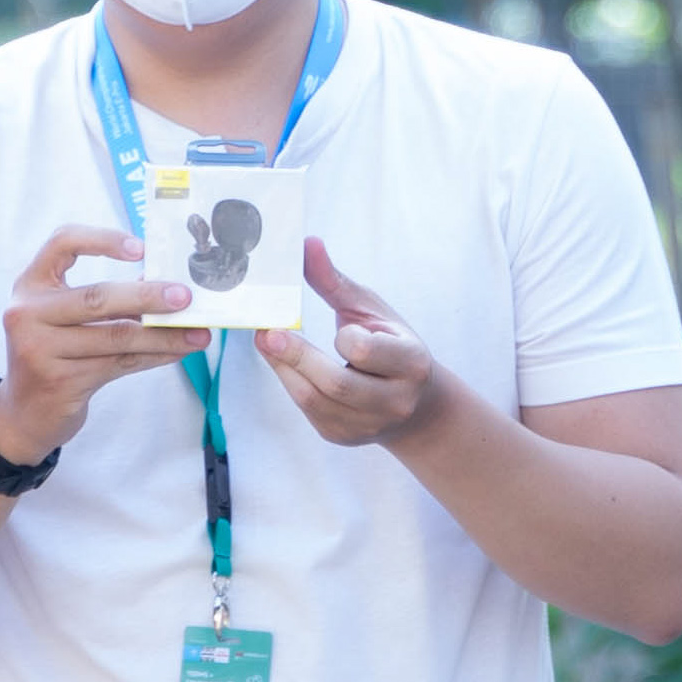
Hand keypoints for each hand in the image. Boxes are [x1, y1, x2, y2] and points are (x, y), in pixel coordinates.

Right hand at [0, 223, 208, 461]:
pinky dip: (154, 355)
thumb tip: (166, 282)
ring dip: (163, 335)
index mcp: (30, 284)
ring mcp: (40, 349)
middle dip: (148, 296)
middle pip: (97, 297)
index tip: (141, 249)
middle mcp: (28, 313)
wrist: (23, 413)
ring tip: (197, 333)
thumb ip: (107, 297)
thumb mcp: (65, 317)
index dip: (103, 239)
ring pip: (115, 336)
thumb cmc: (53, 354)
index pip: (62, 242)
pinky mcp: (60, 381)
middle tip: (185, 297)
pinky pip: (119, 363)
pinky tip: (177, 351)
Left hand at [256, 239, 440, 445]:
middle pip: (335, 383)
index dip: (345, 337)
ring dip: (284, 369)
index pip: (365, 350)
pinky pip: (309, 411)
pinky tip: (284, 364)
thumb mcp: (373, 312)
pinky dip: (291, 384)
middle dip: (296, 357)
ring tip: (267, 343)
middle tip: (266, 333)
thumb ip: (337, 283)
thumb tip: (307, 244)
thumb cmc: (391, 346)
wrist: (414, 405)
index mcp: (410, 363)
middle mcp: (395, 401)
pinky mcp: (344, 437)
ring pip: (314, 400)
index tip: (339, 326)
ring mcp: (368, 425)